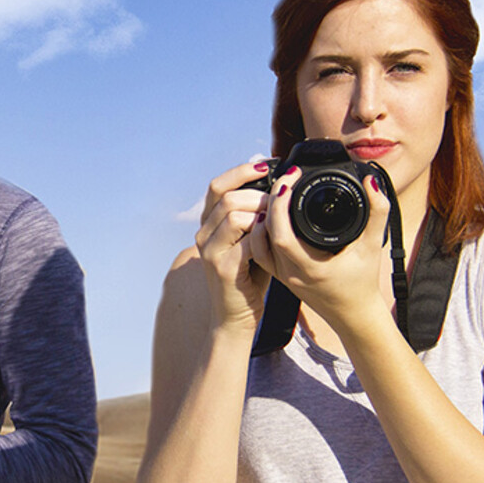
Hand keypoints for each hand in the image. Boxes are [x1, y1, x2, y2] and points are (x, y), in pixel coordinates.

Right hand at [194, 161, 273, 330]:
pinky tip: (273, 242)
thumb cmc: (248, 277)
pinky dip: (263, 237)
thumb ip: (256, 216)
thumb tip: (277, 186)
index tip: (267, 166)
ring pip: (234, 214)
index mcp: (209, 224)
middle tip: (279, 203)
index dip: (241, 171)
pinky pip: (245, 240)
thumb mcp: (251, 240)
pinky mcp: (221, 267)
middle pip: (228, 197)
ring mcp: (209, 250)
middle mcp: (203, 234)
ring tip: (276, 224)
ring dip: (261, 215)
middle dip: (259, 195)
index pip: (217, 185)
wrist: (236, 317)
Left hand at [248, 167, 393, 331]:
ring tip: (277, 195)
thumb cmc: (364, 281)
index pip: (282, 235)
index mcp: (312, 267)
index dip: (280, 205)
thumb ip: (378, 212)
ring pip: (258, 244)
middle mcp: (292, 273)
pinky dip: (261, 232)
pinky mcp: (280, 275)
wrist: (354, 313)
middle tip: (286, 180)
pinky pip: (261, 251)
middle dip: (272, 202)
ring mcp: (282, 275)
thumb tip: (371, 182)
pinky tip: (271, 215)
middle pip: (266, 234)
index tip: (291, 180)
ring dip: (263, 217)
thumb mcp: (374, 245)